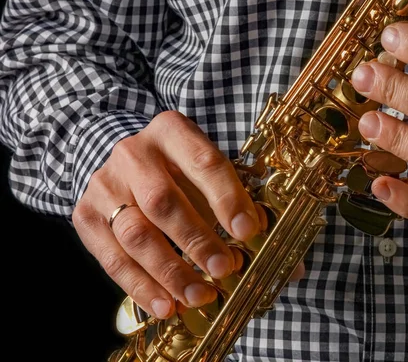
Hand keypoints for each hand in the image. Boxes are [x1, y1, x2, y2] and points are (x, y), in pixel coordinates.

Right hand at [72, 111, 302, 319]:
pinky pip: (112, 258)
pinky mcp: (86, 215)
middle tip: (224, 270)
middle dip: (197, 240)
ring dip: (170, 270)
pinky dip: (141, 286)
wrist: (121, 162)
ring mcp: (105, 184)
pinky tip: (166, 305)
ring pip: (136, 233)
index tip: (249, 232)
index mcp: (173, 131)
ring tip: (199, 295)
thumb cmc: (178, 170)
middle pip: (164, 201)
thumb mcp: (208, 174)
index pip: (204, 162)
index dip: (228, 198)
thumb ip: (245, 210)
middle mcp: (135, 153)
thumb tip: (292, 268)